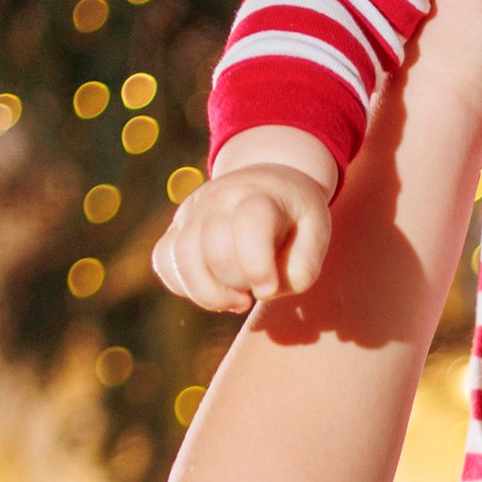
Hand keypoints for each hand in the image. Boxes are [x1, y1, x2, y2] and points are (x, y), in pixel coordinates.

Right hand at [155, 153, 336, 313]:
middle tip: (258, 291)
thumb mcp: (317, 232)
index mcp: (261, 195)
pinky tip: (213, 290)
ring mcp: (193, 211)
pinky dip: (183, 286)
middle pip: (213, 250)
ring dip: (208, 294)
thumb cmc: (295, 215)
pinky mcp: (176, 226)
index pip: (249, 225)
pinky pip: (163, 261)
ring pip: (181, 259)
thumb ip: (303, 267)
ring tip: (236, 300)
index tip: (268, 290)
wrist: (267, 180)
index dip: (257, 266)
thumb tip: (266, 292)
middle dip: (237, 284)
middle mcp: (220, 198)